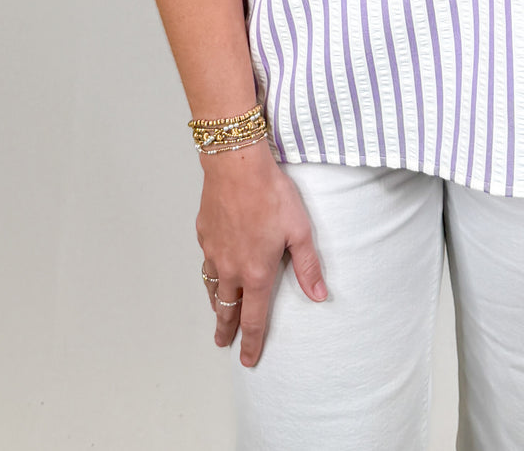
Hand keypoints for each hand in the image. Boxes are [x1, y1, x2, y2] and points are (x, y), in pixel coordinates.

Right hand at [197, 140, 327, 366]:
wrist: (237, 165)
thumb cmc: (271, 194)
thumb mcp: (300, 230)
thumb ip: (308, 266)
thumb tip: (319, 295)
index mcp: (256, 272)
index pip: (253, 319)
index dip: (251, 343)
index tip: (248, 359)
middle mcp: (231, 268)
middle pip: (226, 309)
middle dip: (226, 330)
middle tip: (223, 343)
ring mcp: (214, 252)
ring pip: (212, 287)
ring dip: (215, 304)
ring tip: (217, 312)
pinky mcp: (204, 234)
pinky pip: (206, 261)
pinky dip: (209, 273)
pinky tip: (213, 268)